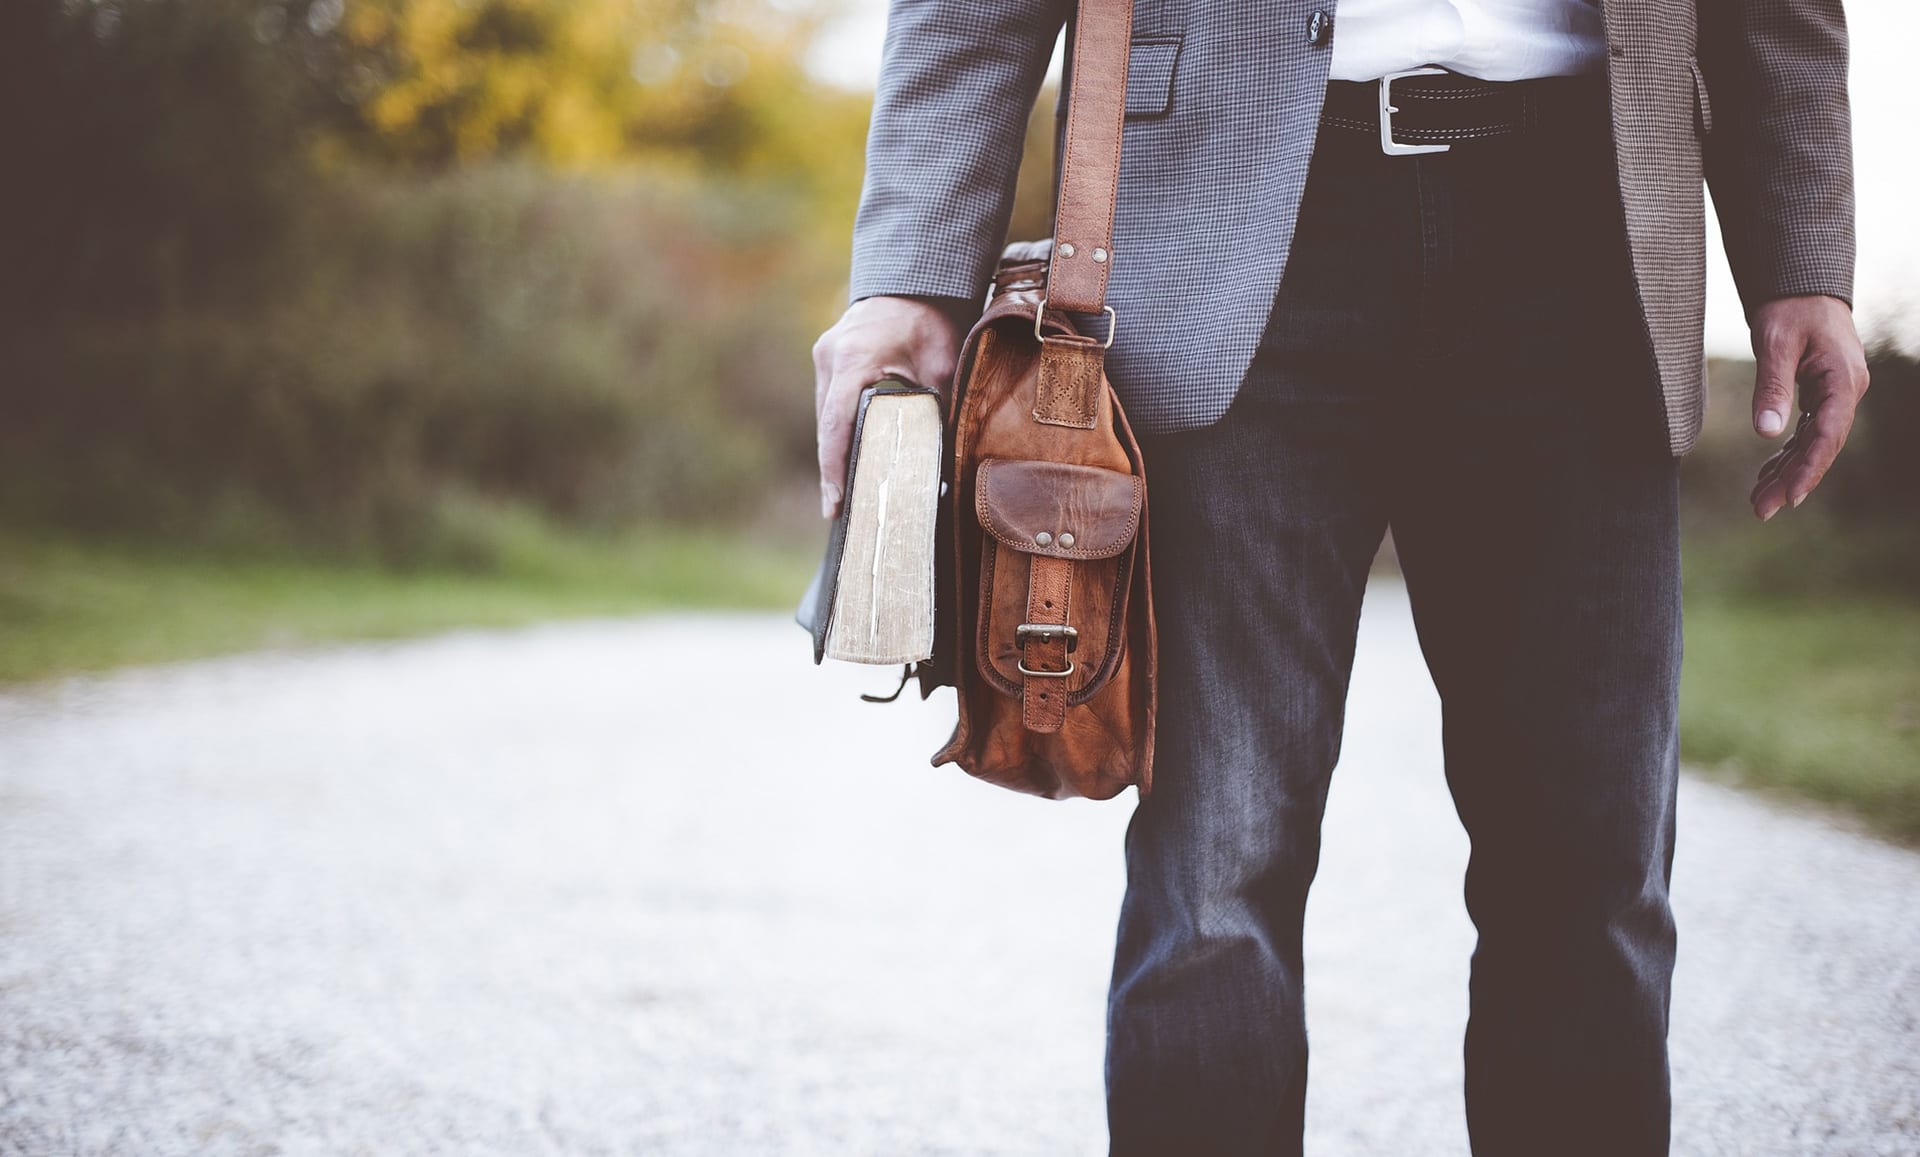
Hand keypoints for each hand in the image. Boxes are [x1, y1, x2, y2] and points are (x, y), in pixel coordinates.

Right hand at [812, 294, 971, 518]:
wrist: (913, 279)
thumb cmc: (929, 318)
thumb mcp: (942, 362)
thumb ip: (939, 405)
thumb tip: (947, 455)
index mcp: (853, 359)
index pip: (836, 423)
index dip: (833, 468)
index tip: (834, 503)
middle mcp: (830, 357)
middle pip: (827, 425)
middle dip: (833, 468)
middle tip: (843, 511)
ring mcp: (825, 356)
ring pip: (826, 415)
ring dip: (836, 449)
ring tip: (846, 493)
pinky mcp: (829, 357)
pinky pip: (830, 401)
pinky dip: (840, 429)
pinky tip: (852, 455)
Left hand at [1746, 295, 1870, 521]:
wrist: (1801, 288)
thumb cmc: (1790, 309)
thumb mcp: (1775, 343)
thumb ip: (1772, 386)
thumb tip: (1766, 432)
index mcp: (1843, 379)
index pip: (1828, 433)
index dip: (1810, 468)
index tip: (1791, 497)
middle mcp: (1845, 392)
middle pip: (1821, 446)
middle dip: (1793, 480)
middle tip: (1762, 510)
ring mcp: (1834, 396)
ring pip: (1812, 444)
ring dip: (1786, 473)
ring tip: (1758, 503)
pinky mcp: (1820, 397)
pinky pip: (1805, 433)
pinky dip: (1786, 455)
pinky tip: (1766, 477)